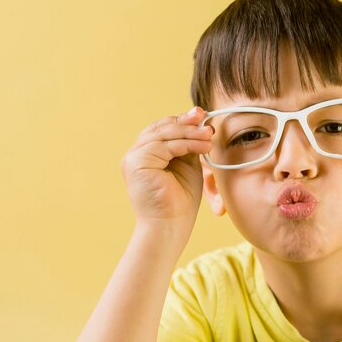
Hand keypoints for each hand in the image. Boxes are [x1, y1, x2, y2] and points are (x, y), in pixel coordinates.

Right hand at [121, 107, 212, 225]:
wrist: (170, 226)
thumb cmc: (180, 201)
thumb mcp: (187, 166)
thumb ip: (189, 145)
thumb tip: (201, 123)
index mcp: (146, 154)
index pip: (162, 129)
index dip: (182, 120)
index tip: (202, 116)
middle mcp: (136, 154)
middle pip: (161, 128)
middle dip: (185, 121)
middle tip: (205, 117)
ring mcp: (133, 158)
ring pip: (163, 135)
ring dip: (189, 133)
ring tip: (209, 135)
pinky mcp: (136, 163)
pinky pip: (164, 146)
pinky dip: (186, 144)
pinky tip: (203, 146)